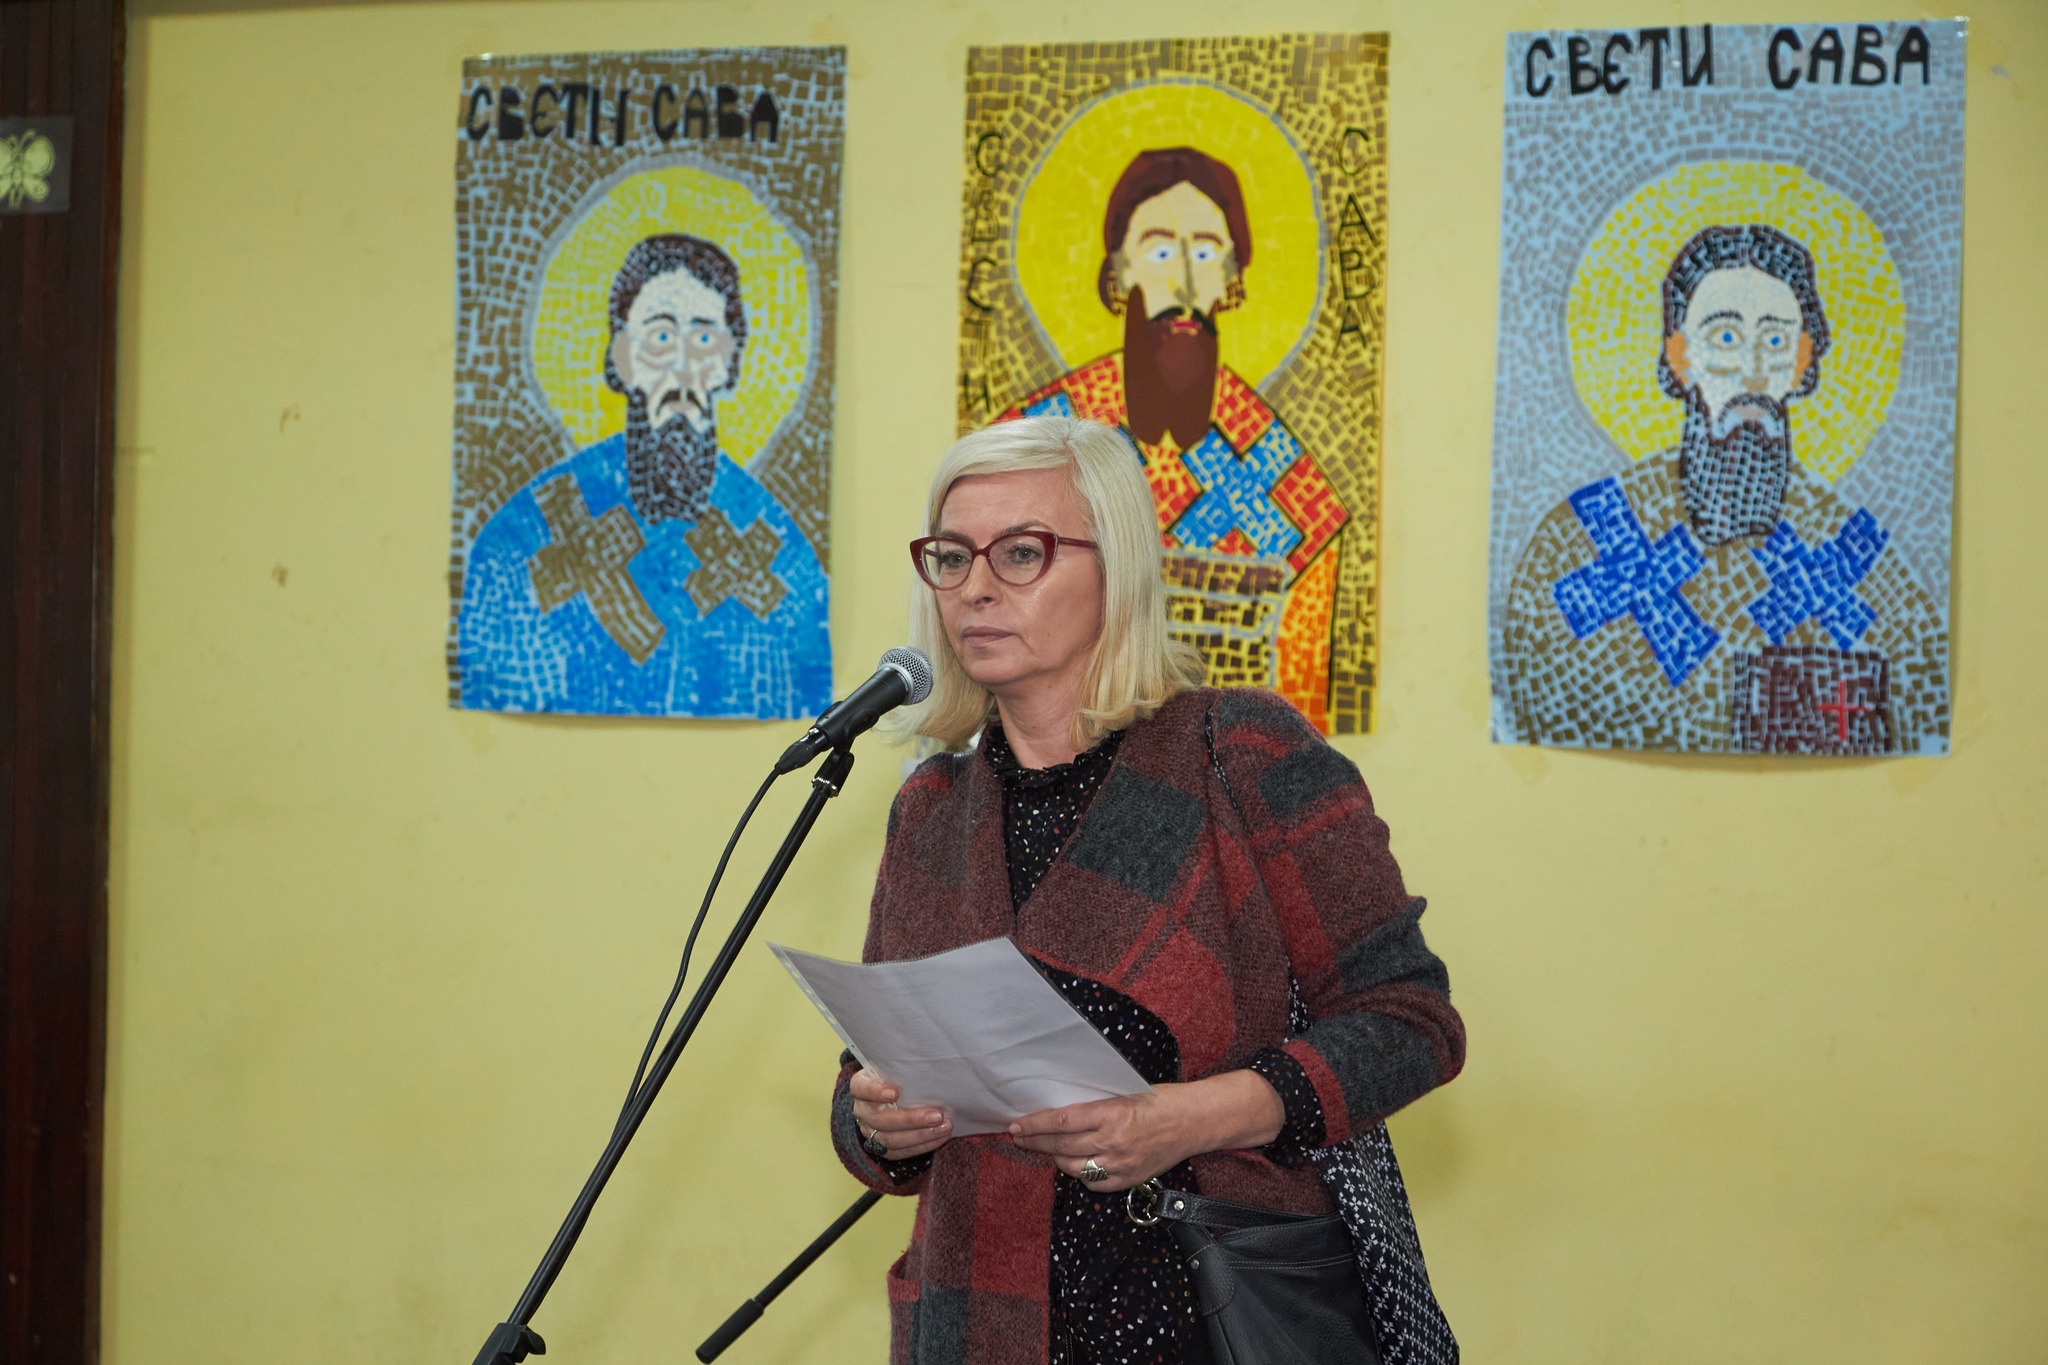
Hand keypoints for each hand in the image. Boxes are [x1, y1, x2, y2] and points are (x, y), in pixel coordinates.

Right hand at [849, 1068, 951, 1160]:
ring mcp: (870, 1132)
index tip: (894, 1093)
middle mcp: (862, 1111)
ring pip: (891, 1140)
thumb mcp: (895, 1069)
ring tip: (944, 1127)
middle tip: (936, 1115)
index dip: (875, 1091)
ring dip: (921, 1135)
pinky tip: (940, 1137)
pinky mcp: (882, 1148)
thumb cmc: (897, 1077)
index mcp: (860, 1087)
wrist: (890, 1097)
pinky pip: (900, 1152)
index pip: (861, 1088)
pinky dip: (923, 1145)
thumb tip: (933, 1067)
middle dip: (910, 1119)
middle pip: (880, 1119)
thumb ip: (905, 1069)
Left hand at [1007, 1071, 1284, 1192]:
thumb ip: (1095, 1105)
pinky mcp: (1128, 1180)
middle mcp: (1113, 1142)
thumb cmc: (1161, 1100)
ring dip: (1053, 1157)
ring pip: (1072, 1167)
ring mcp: (1120, 1165)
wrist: (1194, 1122)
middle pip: (1060, 1146)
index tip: (1016, 1124)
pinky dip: (1078, 1172)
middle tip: (1018, 1136)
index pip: (1060, 1121)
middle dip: (1034, 1141)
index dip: (1034, 1125)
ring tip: (1042, 1148)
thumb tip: (1060, 1111)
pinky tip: (1072, 1162)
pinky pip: (1093, 1182)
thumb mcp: (1124, 1092)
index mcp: (1112, 1114)